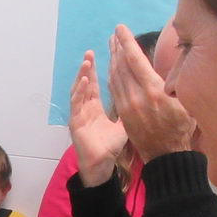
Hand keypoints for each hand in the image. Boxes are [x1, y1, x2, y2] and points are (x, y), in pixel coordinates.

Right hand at [69, 50, 128, 186]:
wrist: (102, 165)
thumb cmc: (110, 147)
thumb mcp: (124, 124)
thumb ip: (127, 110)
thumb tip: (141, 97)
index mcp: (95, 108)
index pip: (96, 85)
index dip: (97, 70)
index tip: (101, 56)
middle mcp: (85, 108)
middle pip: (85, 84)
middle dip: (88, 68)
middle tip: (91, 52)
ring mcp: (78, 114)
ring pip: (79, 90)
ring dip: (82, 75)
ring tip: (87, 61)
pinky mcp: (75, 122)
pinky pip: (76, 104)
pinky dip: (79, 92)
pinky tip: (84, 81)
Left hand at [107, 24, 193, 162]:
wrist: (167, 154)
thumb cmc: (183, 126)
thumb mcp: (186, 100)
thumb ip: (177, 78)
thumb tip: (177, 56)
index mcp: (153, 90)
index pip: (135, 60)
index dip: (126, 42)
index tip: (120, 29)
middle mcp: (136, 96)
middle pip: (122, 66)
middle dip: (117, 48)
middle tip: (114, 34)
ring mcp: (127, 106)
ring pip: (115, 78)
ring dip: (112, 60)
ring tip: (111, 45)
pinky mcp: (122, 114)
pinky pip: (114, 91)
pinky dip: (111, 76)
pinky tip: (111, 68)